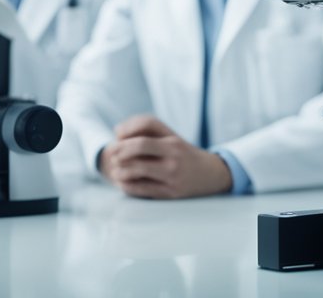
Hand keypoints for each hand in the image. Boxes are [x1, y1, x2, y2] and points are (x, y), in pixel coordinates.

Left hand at [99, 114, 232, 198]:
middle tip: (112, 157)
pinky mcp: (170, 194)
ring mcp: (172, 178)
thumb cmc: (182, 152)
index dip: (125, 137)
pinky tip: (123, 182)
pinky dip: (127, 186)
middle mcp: (174, 159)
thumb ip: (145, 127)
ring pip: (138, 172)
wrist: (210, 174)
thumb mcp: (170, 135)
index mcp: (172, 143)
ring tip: (115, 171)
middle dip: (120, 153)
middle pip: (140, 151)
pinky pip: (142, 190)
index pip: (144, 136)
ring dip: (121, 171)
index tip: (116, 140)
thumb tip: (117, 131)